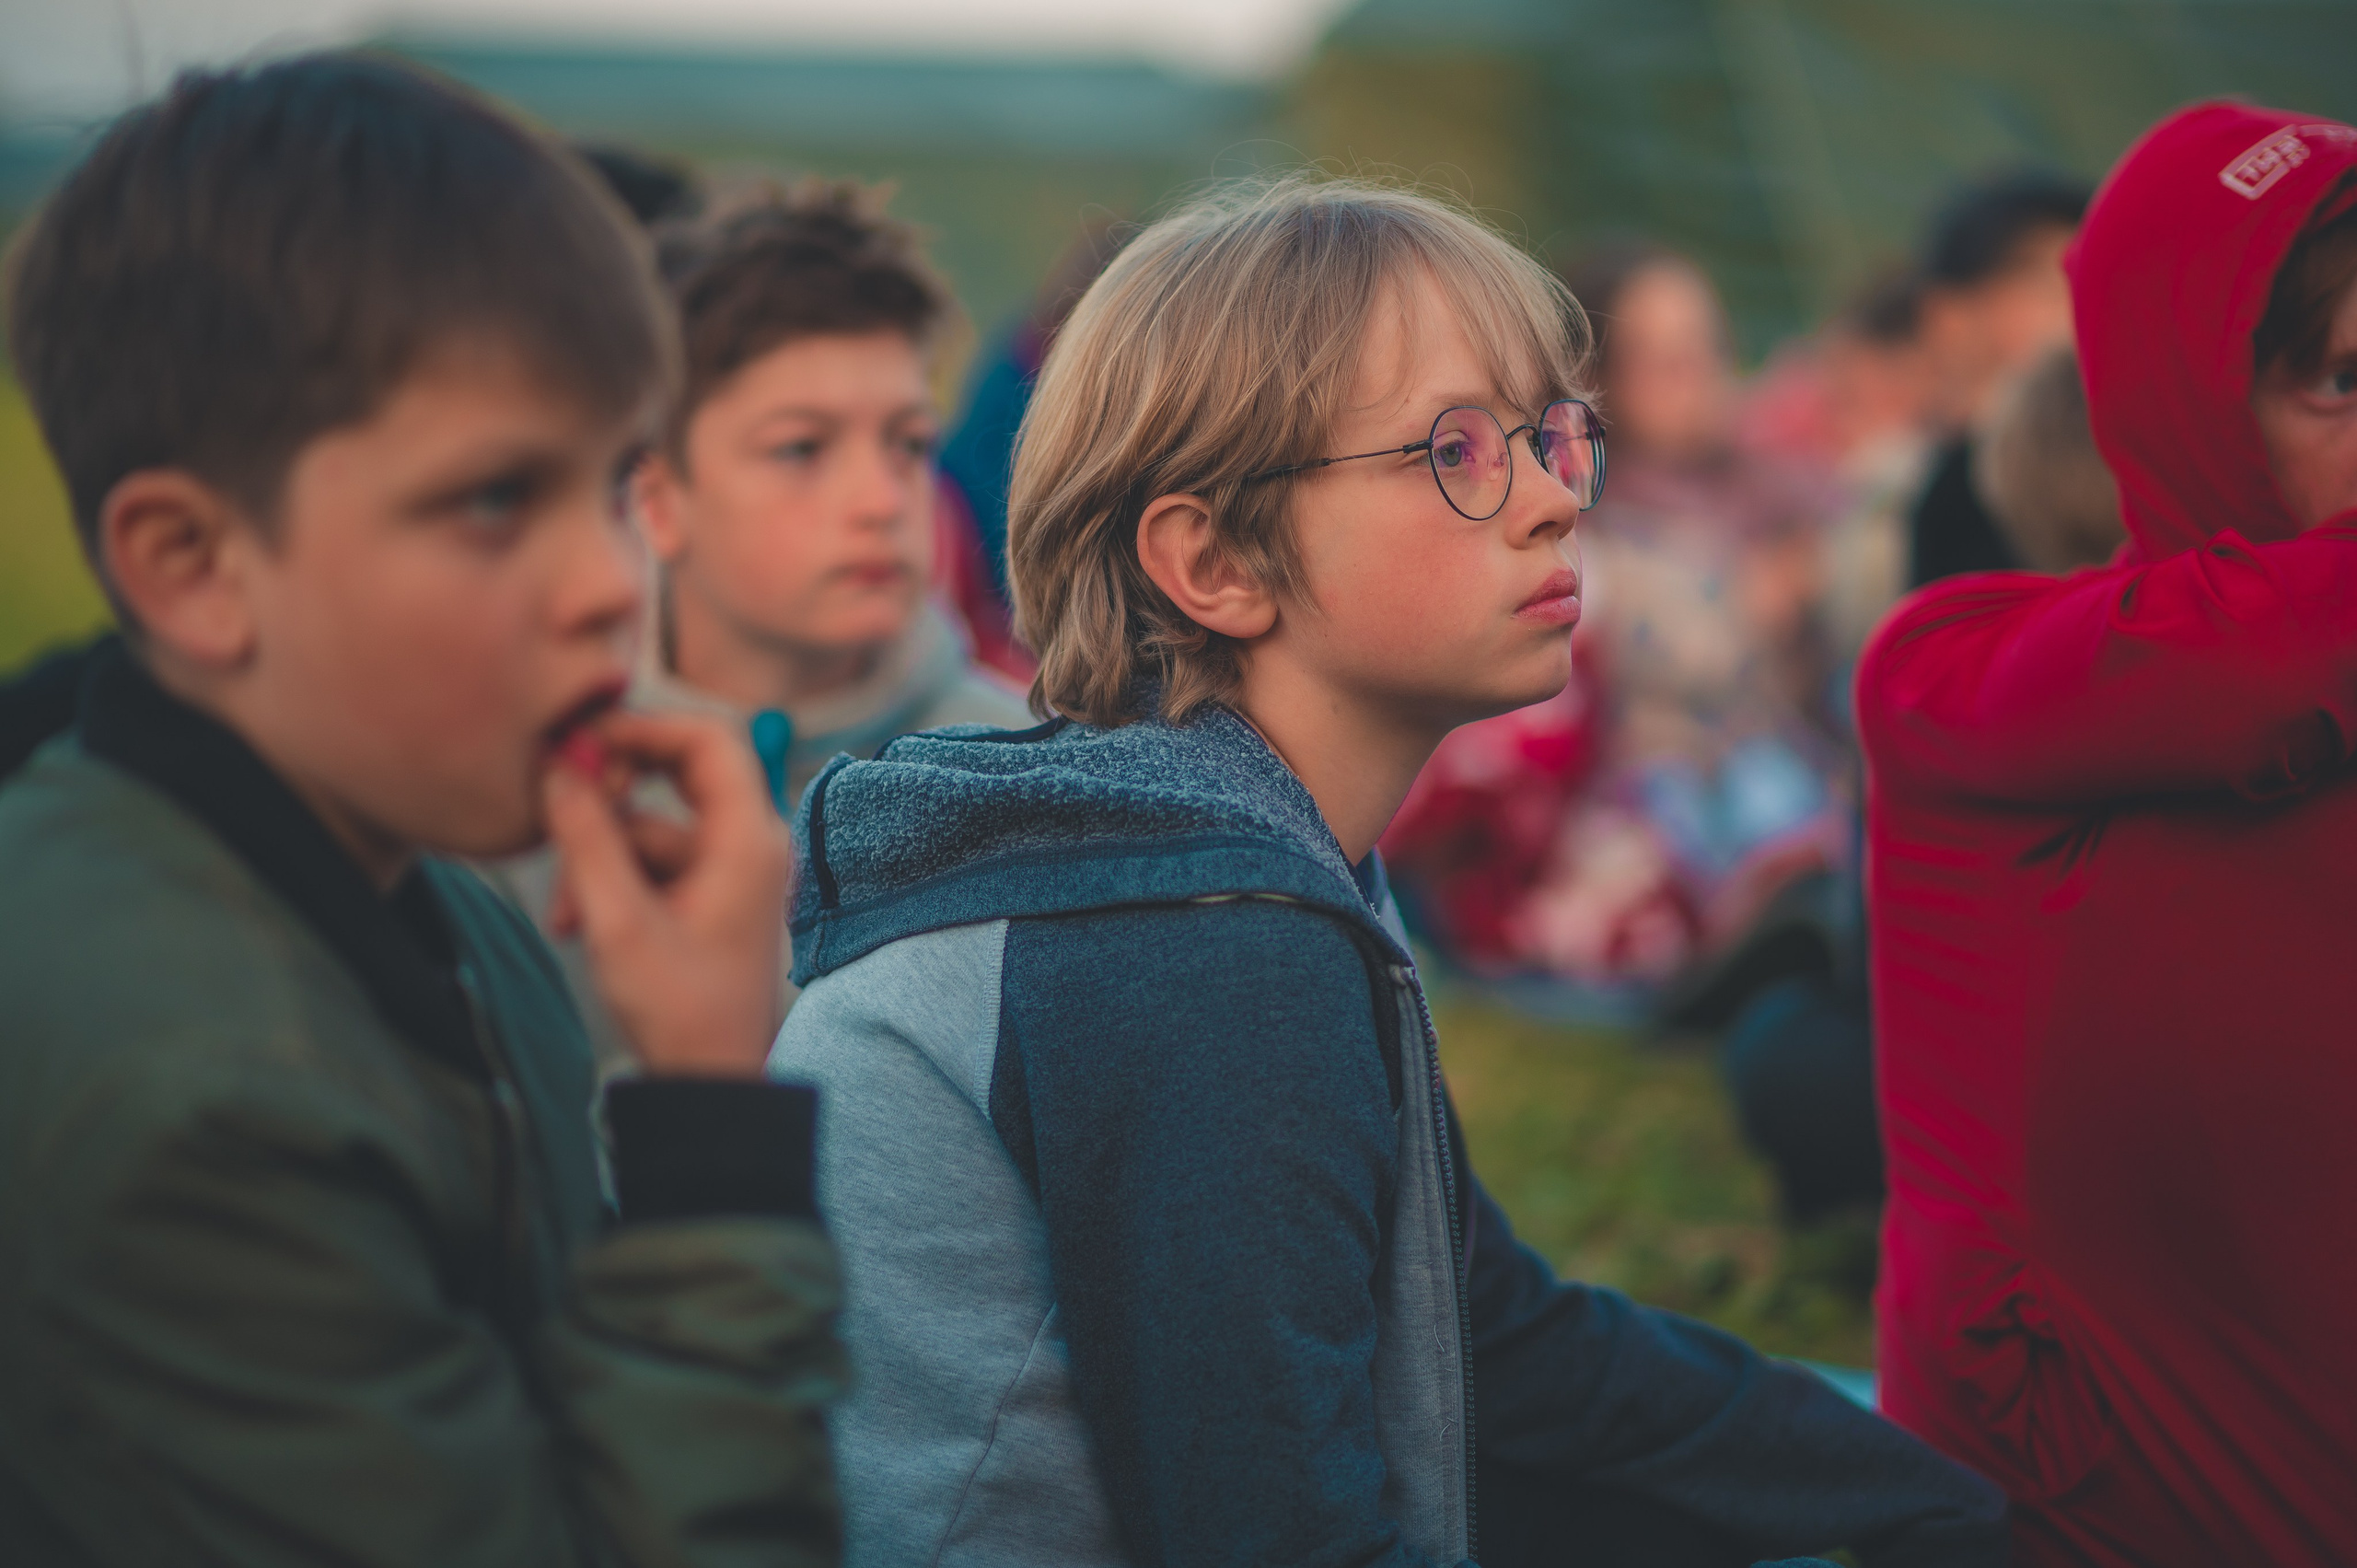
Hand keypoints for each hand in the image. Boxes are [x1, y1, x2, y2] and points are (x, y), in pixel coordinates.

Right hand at [542, 710, 788, 1076]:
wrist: (710, 1085)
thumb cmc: (680, 1012)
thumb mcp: (619, 921)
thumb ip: (586, 838)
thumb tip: (558, 768)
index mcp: (748, 839)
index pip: (707, 738)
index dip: (644, 727)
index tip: (584, 738)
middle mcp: (748, 844)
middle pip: (674, 777)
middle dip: (608, 802)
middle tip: (559, 816)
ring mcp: (729, 872)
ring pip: (650, 829)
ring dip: (598, 861)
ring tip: (566, 917)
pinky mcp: (708, 898)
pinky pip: (654, 865)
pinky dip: (614, 886)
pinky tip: (579, 927)